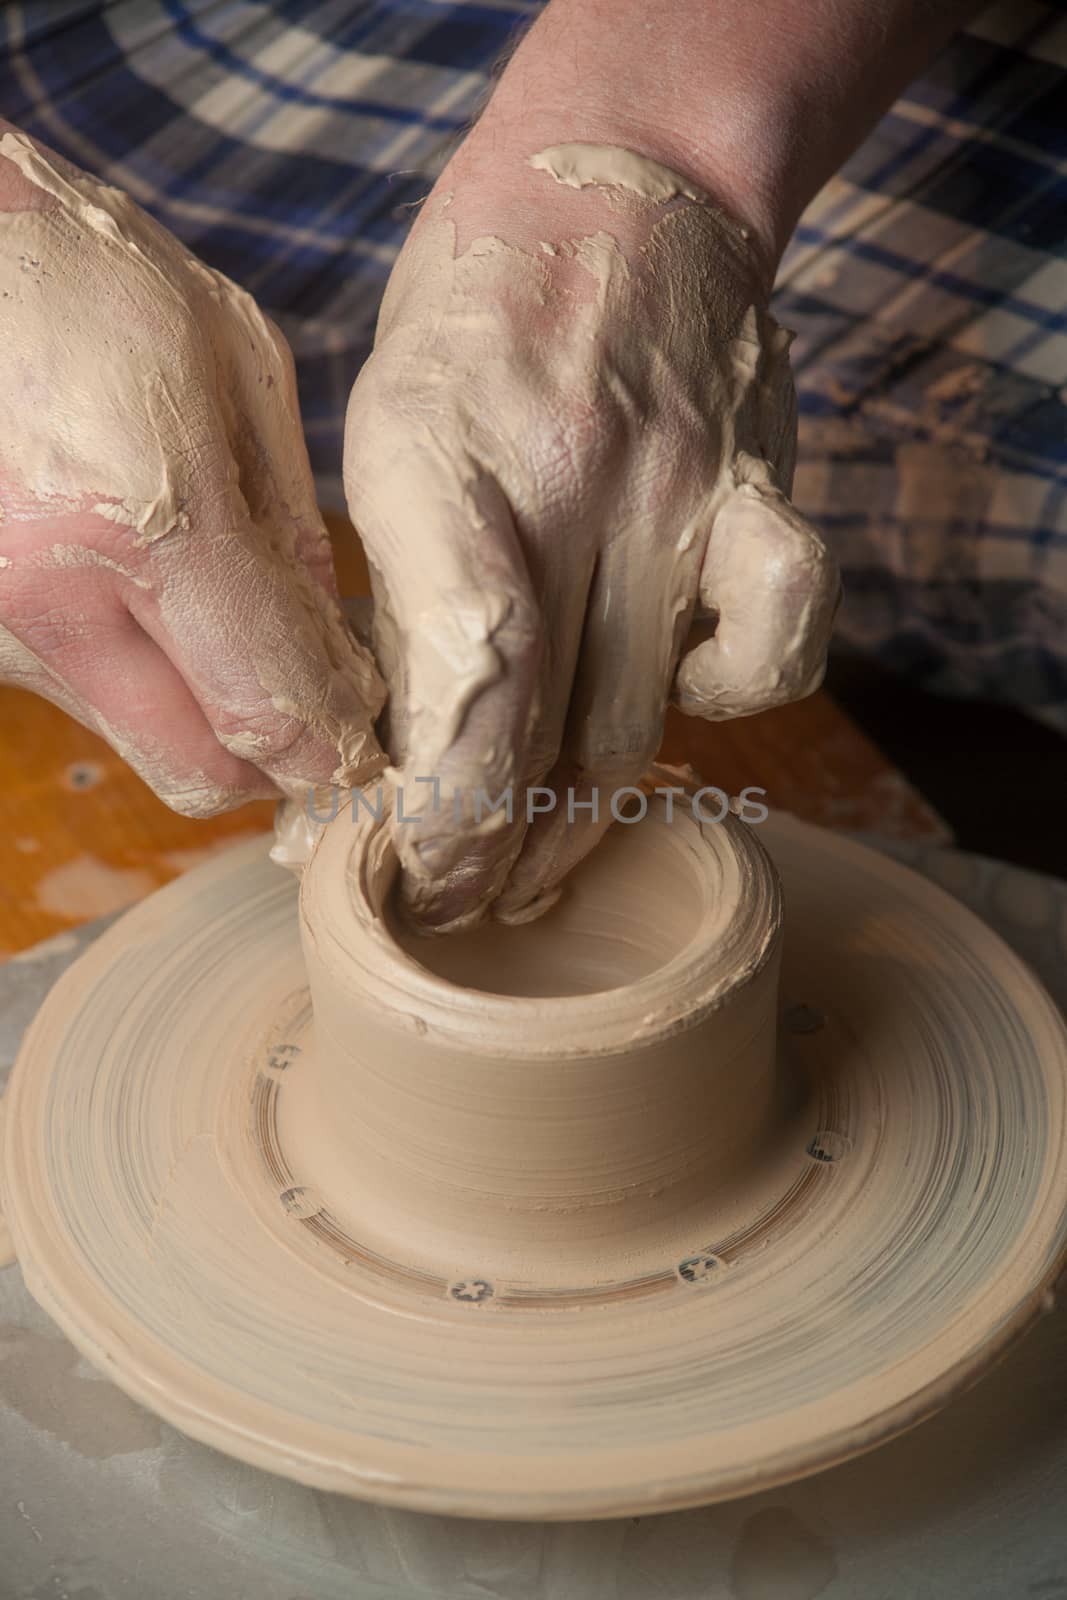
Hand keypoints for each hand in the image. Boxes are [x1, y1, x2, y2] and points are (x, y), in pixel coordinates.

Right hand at [0, 127, 383, 814]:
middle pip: (197, 768)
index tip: (362, 734)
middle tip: (309, 707)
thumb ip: (293, 529)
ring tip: (221, 623)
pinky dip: (138, 675)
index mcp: (145, 518)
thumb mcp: (238, 375)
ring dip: (200, 714)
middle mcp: (52, 593)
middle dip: (269, 757)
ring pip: (138, 739)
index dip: (333, 742)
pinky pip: (85, 693)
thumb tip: (335, 657)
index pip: (267, 703)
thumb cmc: (96, 288)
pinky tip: (146, 594)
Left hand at [344, 138, 837, 930]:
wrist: (608, 179)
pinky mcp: (759, 485)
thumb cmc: (470, 322)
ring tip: (534, 876)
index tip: (417, 868)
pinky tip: (678, 710)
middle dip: (496, 851)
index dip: (448, 809)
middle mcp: (565, 473)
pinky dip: (731, 702)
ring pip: (645, 715)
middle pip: (551, 727)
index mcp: (432, 452)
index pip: (467, 679)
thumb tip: (403, 753)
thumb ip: (404, 587)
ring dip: (583, 821)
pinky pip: (780, 639)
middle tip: (458, 904)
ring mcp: (677, 482)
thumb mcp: (385, 431)